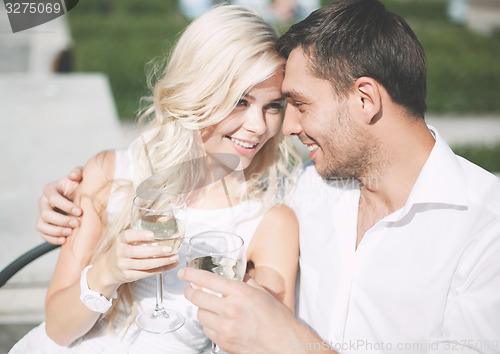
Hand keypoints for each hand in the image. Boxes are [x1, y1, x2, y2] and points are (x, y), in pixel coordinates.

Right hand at [37, 167, 82, 243]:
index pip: (53, 198)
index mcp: (50, 189)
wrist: (81, 197)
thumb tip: (73, 175)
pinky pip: (44, 235)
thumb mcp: (81, 176)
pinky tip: (64, 240)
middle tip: (77, 223)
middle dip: (62, 220)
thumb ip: (78, 172)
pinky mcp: (46, 226)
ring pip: (42, 225)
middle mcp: (43, 202)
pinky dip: (52, 239)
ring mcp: (43, 214)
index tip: (80, 211)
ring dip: (55, 231)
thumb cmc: (80, 185)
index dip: (66, 206)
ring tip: (70, 232)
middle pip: (46, 214)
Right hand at [92, 229, 179, 290]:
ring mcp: (123, 266)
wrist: (108, 269)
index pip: (127, 236)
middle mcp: (120, 252)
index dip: (139, 235)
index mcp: (120, 240)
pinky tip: (170, 265)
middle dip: (155, 251)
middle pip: (137, 252)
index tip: (152, 235)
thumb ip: (139, 235)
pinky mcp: (129, 276)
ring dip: (161, 262)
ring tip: (174, 258)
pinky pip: (146, 273)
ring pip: (144, 265)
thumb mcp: (126, 240)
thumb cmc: (123, 250)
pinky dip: (160, 269)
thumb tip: (165, 231)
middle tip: (169, 249)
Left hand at [179, 268, 323, 353]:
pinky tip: (217, 322)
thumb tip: (234, 273)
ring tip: (208, 308)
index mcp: (240, 293)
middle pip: (197, 298)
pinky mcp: (224, 342)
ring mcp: (225, 327)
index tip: (184, 273)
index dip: (191, 275)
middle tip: (189, 290)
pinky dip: (209, 324)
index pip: (207, 280)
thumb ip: (245, 281)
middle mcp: (230, 309)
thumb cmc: (276, 318)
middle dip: (190, 292)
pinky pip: (207, 330)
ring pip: (200, 315)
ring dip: (201, 309)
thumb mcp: (261, 292)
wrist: (284, 343)